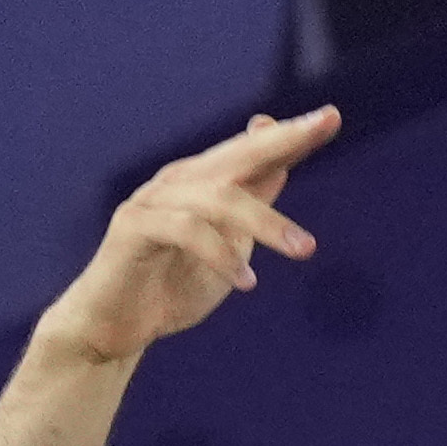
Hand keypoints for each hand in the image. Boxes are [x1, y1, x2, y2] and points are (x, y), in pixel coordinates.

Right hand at [38, 107, 333, 368]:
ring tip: (304, 250)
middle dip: (283, 139)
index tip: (332, 117)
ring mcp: (153, 200)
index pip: (252, 152)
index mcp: (203, 184)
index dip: (291, 134)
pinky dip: (220, 255)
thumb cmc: (172, 287)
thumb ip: (251, 208)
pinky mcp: (133, 227)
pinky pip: (185, 230)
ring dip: (266, 222)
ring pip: (218, 196)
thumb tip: (283, 165)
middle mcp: (178, 182)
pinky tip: (247, 282)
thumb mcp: (229, 248)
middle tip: (324, 126)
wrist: (115, 328)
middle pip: (238, 154)